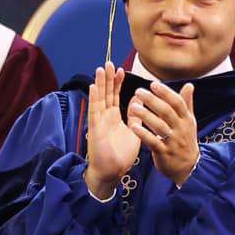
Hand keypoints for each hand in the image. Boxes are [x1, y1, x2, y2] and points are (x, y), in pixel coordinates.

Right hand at [82, 64, 140, 198]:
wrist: (113, 171)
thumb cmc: (121, 154)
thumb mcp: (134, 131)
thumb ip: (136, 116)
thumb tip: (140, 100)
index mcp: (114, 117)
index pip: (114, 96)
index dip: (117, 83)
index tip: (121, 69)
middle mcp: (105, 117)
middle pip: (106, 93)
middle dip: (107, 78)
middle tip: (109, 62)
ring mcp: (99, 122)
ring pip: (99, 98)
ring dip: (100, 83)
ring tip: (101, 68)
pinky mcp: (95, 129)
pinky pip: (94, 111)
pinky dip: (94, 98)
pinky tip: (94, 86)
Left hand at [129, 81, 199, 187]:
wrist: (189, 167)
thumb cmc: (185, 141)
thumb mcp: (189, 122)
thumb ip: (187, 103)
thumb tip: (189, 85)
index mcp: (186, 119)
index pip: (177, 102)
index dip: (166, 93)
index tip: (153, 84)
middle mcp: (180, 129)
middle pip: (167, 112)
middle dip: (152, 100)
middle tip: (138, 91)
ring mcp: (172, 141)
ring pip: (159, 126)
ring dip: (145, 115)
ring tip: (133, 107)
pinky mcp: (164, 153)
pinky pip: (153, 142)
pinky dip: (143, 134)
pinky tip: (132, 126)